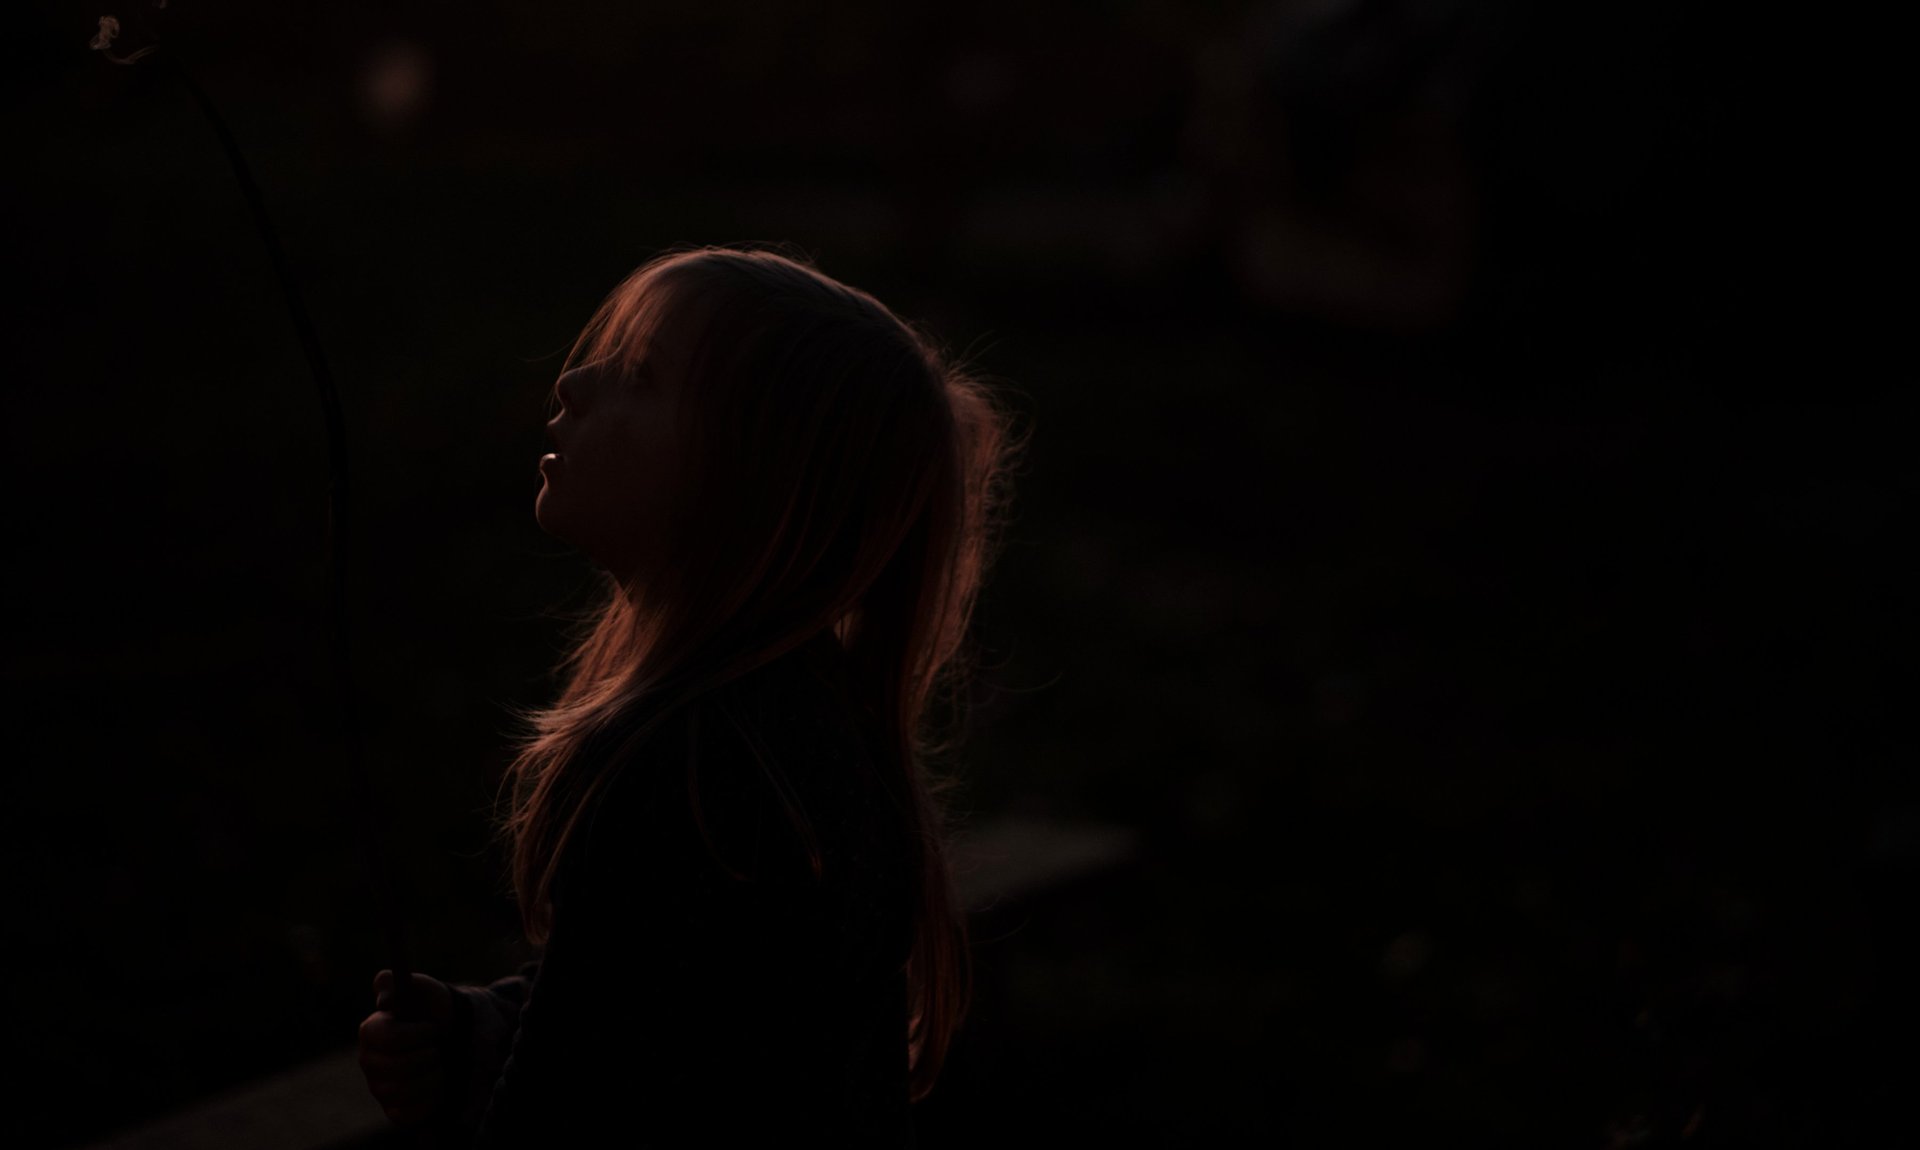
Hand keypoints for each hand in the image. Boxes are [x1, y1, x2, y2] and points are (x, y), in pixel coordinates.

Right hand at [357, 969, 456, 1127]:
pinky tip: (435, 1082)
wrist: (454, 1037)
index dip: (416, 1034)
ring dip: (433, 1074)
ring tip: (438, 1062)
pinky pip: (411, 1112)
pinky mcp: (394, 1109)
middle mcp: (369, 1061)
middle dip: (428, 1054)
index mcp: (371, 1031)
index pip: (388, 1038)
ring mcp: (379, 1087)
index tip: (431, 1028)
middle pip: (398, 1067)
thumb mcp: (421, 988)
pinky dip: (431, 1097)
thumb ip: (398, 984)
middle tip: (437, 1046)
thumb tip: (384, 998)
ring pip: (405, 1091)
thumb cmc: (432, 1010)